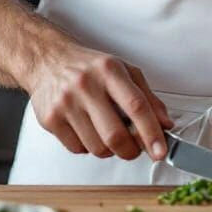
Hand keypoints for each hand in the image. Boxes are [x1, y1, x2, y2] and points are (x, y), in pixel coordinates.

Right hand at [28, 37, 173, 160]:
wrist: (47, 60)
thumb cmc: (88, 67)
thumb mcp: (123, 71)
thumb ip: (148, 98)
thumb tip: (165, 124)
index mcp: (109, 71)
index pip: (136, 106)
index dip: (151, 133)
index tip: (160, 151)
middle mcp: (86, 85)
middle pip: (115, 135)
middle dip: (131, 150)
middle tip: (134, 148)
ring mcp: (66, 103)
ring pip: (97, 148)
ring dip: (109, 149)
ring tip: (106, 132)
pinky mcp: (50, 119)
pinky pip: (78, 149)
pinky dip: (88, 147)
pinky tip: (87, 129)